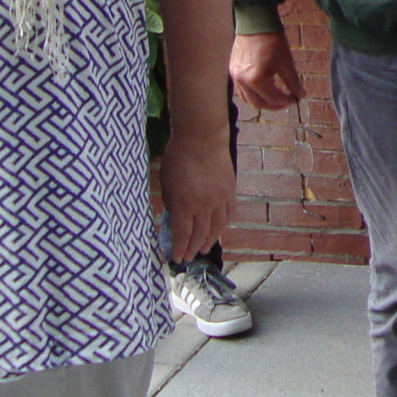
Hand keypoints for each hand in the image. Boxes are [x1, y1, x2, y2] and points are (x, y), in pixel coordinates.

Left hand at [159, 122, 233, 265]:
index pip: (182, 235)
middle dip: (192, 249)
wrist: (202, 137)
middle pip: (199, 235)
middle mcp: (203, 206)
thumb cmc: (178, 156)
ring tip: (203, 249)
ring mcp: (219, 199)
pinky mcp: (230, 191)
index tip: (176, 259)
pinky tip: (218, 230)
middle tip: (188, 258)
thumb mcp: (166, 182)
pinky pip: (228, 214)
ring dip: (209, 241)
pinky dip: (222, 225)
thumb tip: (175, 217)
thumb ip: (172, 202)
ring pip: (216, 228)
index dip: (179, 249)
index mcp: (184, 204)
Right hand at [230, 32, 303, 111]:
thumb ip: (293, 82)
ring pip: (248, 99)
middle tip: (286, 101)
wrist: (255, 22)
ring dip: (263, 101)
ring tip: (276, 96)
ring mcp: (235, 76)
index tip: (296, 98)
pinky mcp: (233, 70)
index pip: (273, 99)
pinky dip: (254, 93)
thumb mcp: (286, 62)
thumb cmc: (273, 40)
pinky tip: (264, 88)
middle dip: (274, 105)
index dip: (286, 101)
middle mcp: (242, 81)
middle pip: (258, 104)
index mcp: (256, 79)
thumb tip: (301, 95)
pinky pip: (242, 90)